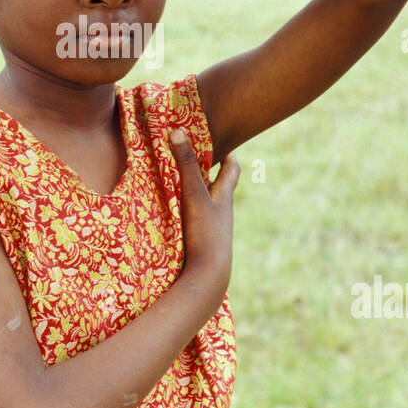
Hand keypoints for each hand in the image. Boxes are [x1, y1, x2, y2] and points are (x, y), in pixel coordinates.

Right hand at [168, 128, 239, 293]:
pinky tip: (175, 215)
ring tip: (180, 183)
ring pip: (207, 205)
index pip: (232, 169)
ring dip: (197, 194)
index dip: (229, 155)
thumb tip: (177, 131)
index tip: (222, 142)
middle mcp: (222, 212)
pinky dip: (189, 213)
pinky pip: (196, 222)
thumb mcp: (193, 195)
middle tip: (197, 158)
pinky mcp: (201, 244)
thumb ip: (185, 165)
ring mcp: (213, 229)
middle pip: (220, 186)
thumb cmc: (205, 233)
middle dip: (211, 172)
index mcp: (224, 196)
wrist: (209, 276)